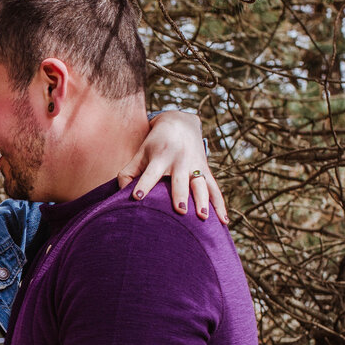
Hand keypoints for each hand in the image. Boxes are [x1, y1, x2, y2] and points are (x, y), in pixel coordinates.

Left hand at [118, 110, 227, 224]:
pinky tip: (224, 221)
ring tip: (203, 217)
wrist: (180, 122)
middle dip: (180, 194)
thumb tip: (120, 194)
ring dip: (203, 201)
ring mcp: (195, 166)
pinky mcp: (206, 170)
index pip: (150, 173)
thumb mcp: (140, 153)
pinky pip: (215, 189)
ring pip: (200, 185)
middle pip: (180, 180)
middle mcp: (179, 161)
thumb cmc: (154, 143)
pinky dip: (220, 205)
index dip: (144, 184)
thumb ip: (128, 172)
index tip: (137, 196)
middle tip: (180, 210)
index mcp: (160, 157)